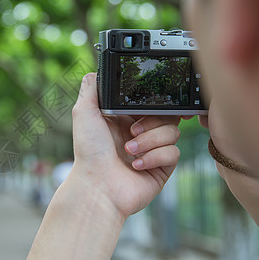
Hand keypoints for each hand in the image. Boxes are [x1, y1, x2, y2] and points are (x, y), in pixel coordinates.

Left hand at [70, 73, 181, 217]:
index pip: (149, 102)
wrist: (98, 187)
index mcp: (125, 119)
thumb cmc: (89, 152)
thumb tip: (96, 72)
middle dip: (150, 122)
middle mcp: (140, 133)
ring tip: (129, 152)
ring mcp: (152, 150)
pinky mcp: (162, 167)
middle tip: (131, 131)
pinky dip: (154, 157)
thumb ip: (92, 89)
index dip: (151, 102)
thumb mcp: (84, 113)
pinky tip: (136, 165)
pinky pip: (174, 153)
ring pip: (172, 132)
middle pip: (166, 114)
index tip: (146, 105)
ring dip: (149, 141)